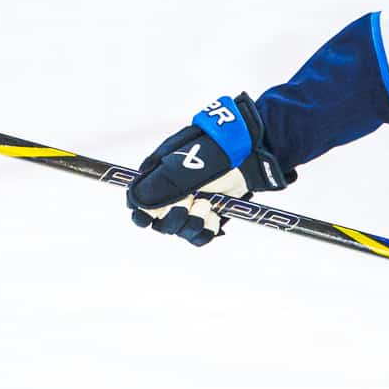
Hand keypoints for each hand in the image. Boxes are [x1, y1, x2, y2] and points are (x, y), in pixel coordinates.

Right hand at [126, 93, 294, 245]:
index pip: (137, 201)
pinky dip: (207, 230)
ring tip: (209, 205)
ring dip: (194, 223)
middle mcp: (171, 191)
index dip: (142, 213)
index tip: (149, 218)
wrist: (253, 155)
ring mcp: (189, 203)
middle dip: (175, 218)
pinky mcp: (207, 214)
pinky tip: (216, 215)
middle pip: (158, 222)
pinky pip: (198, 235)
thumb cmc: (218, 153)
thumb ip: (161, 185)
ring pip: (178, 230)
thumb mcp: (186, 166)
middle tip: (194, 201)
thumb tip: (135, 202)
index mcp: (158, 174)